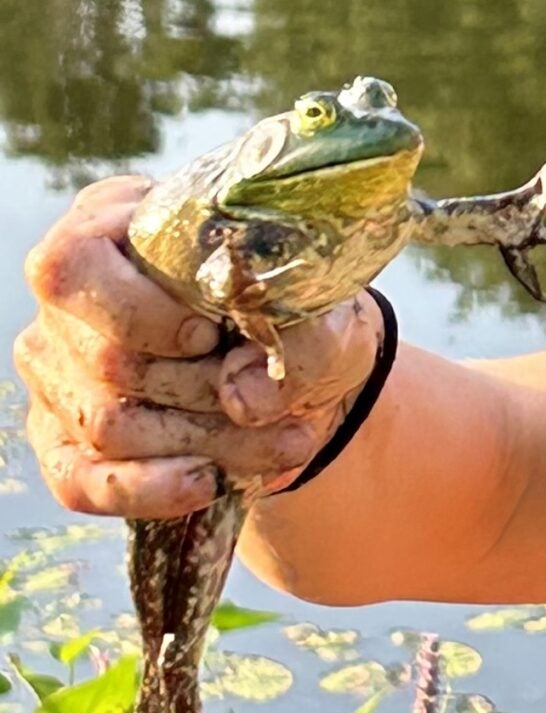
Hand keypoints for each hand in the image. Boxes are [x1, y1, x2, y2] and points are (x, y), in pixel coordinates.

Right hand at [16, 176, 381, 517]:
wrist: (302, 366)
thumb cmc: (297, 312)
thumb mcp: (322, 307)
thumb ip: (299, 339)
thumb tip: (243, 398)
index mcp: (112, 223)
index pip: (75, 264)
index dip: (141, 309)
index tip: (214, 331)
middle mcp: (68, 298)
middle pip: (106, 360)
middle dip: (205, 392)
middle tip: (283, 405)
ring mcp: (55, 369)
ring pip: (105, 424)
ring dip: (204, 444)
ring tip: (286, 442)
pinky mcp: (62, 436)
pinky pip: (81, 481)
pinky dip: (150, 489)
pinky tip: (208, 484)